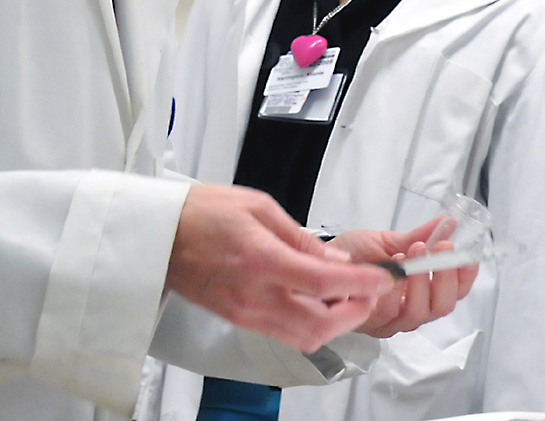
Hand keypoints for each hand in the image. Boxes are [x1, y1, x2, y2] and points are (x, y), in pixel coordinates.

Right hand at [165, 183, 394, 352]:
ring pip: (304, 337)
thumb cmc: (203, 214)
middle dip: (356, 313)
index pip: (323, 283)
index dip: (362, 283)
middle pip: (319, 324)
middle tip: (371, 291)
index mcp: (261, 260)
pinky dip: (311, 325)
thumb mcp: (260, 207)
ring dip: (336, 323)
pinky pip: (285, 334)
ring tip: (351, 297)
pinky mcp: (240, 320)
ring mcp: (246, 314)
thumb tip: (337, 261)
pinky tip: (320, 304)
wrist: (159, 236)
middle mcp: (254, 295)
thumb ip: (302, 238)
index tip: (385, 276)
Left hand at [327, 219, 479, 338]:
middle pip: (442, 308)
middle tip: (441, 248)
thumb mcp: (390, 241)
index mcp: (419, 293)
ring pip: (418, 313)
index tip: (468, 257)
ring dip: (421, 281)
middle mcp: (408, 311)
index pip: (453, 293)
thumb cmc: (352, 255)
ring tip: (414, 252)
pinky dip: (395, 290)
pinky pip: (389, 313)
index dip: (465, 278)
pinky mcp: (369, 324)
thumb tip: (449, 222)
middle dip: (445, 277)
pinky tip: (393, 268)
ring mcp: (389, 321)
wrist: (317, 261)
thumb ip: (420, 236)